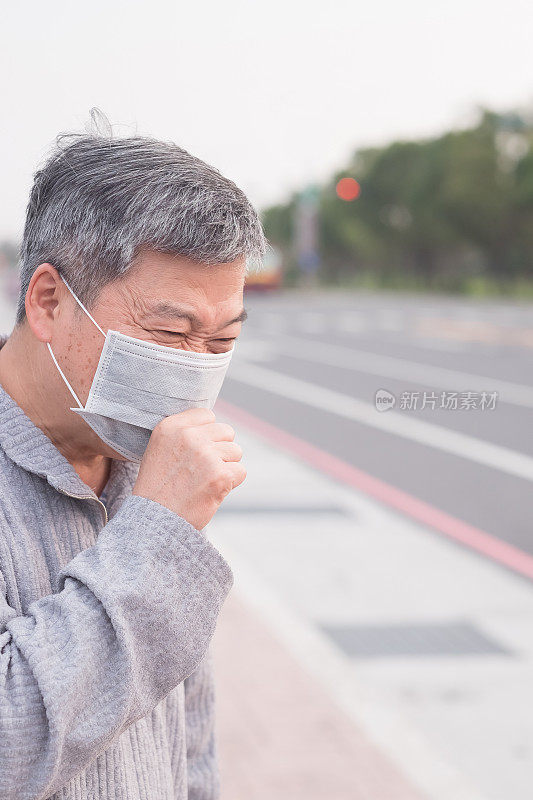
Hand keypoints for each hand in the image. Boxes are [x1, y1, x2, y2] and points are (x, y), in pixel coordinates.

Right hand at [132, 407, 244, 529]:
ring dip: (226, 467)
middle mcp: (188, 436)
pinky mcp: (220, 475)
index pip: (207, 415)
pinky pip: (240, 471)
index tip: (196, 452)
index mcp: (170, 427)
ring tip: (204, 481)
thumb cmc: (159, 488)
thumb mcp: (160, 449)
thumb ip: (185, 432)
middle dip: (220, 450)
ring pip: (236, 451)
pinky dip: (230, 483)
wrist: (154, 522)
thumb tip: (214, 425)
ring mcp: (205, 455)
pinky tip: (211, 491)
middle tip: (202, 470)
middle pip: (226, 431)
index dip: (207, 434)